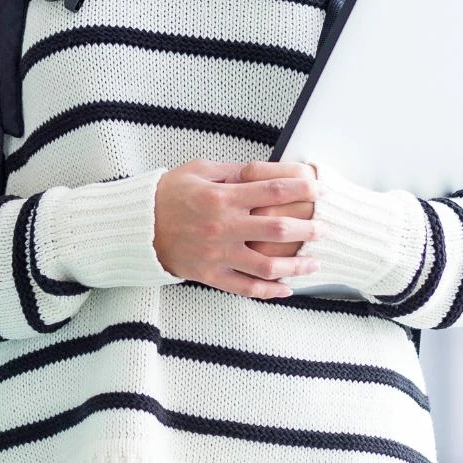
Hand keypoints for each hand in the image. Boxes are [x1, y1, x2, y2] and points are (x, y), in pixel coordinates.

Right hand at [153, 159, 321, 297]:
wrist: (136, 226)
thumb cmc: (167, 194)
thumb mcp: (198, 171)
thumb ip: (232, 173)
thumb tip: (264, 172)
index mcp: (222, 198)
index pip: (272, 190)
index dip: (300, 188)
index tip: (319, 188)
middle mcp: (224, 227)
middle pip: (278, 229)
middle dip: (308, 228)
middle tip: (326, 227)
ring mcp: (218, 254)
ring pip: (268, 265)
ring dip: (296, 266)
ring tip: (314, 262)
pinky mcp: (210, 274)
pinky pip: (246, 288)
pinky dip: (269, 291)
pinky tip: (287, 289)